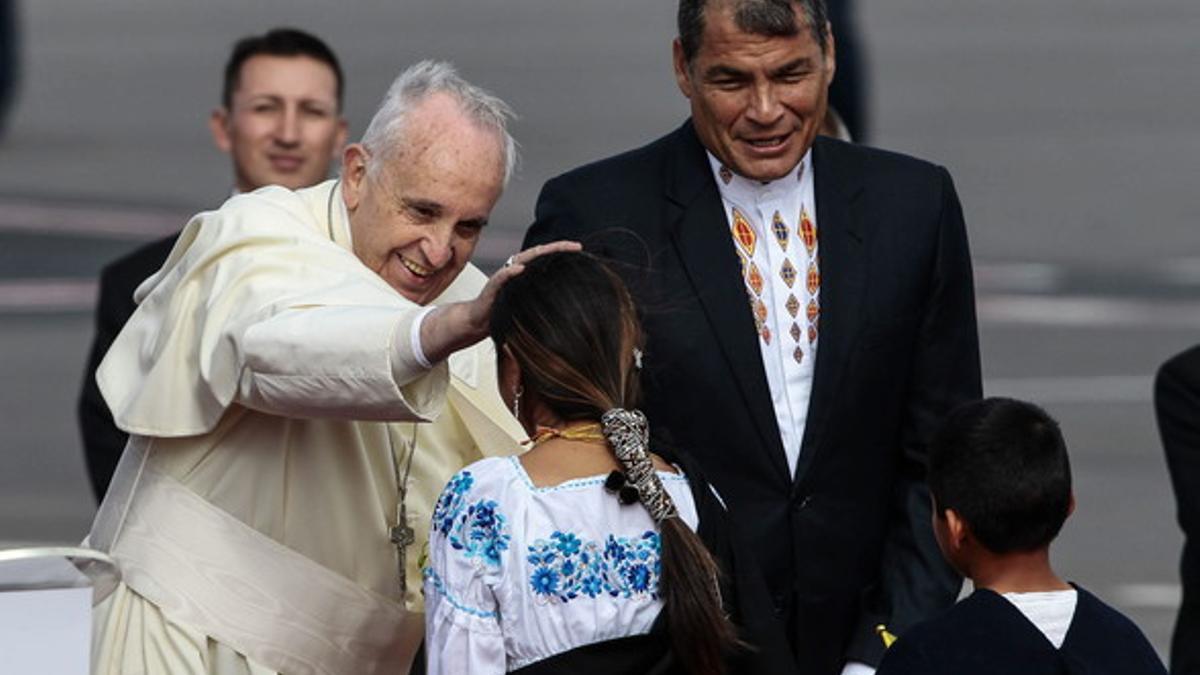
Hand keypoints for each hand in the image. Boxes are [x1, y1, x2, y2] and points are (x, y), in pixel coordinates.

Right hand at [420, 240, 580, 363]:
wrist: (477, 323)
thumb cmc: (504, 314)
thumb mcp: (528, 305)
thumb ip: (542, 297)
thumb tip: (568, 298)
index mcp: (525, 274)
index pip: (545, 259)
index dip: (562, 252)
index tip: (581, 249)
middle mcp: (515, 270)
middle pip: (538, 254)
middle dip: (557, 248)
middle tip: (576, 246)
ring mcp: (503, 277)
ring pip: (521, 260)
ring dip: (537, 254)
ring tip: (552, 250)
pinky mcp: (492, 288)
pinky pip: (501, 278)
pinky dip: (510, 272)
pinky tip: (520, 268)